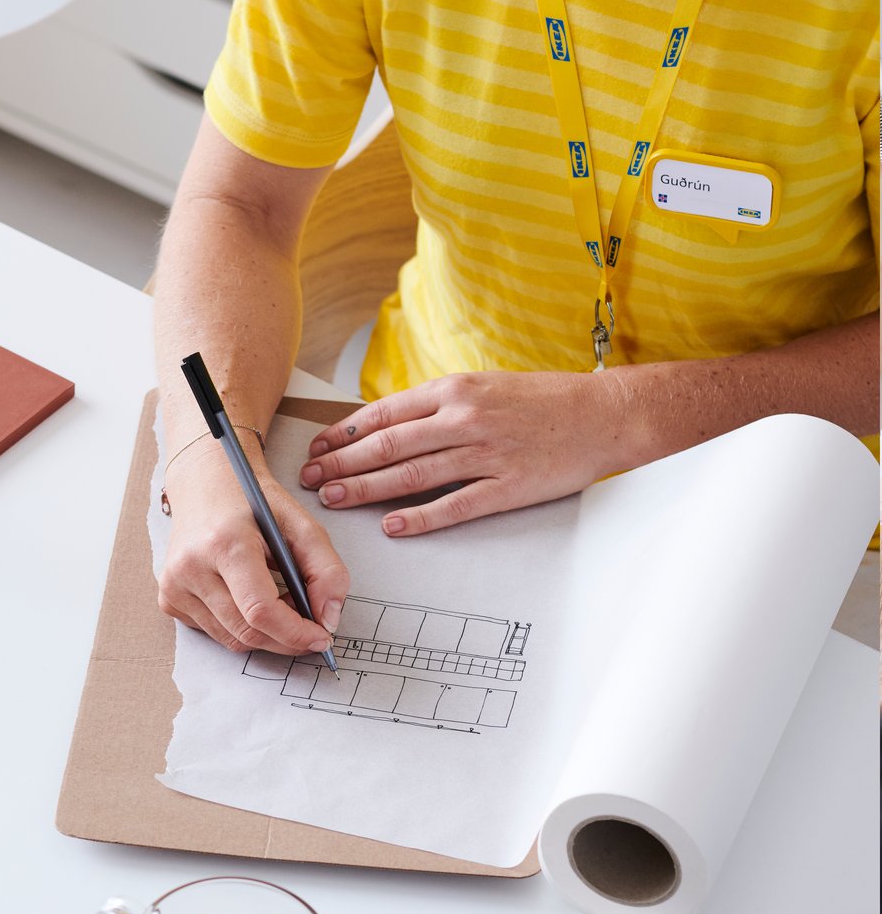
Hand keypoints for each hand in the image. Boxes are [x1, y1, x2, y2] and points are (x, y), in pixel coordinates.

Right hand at [159, 440, 349, 654]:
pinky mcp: (169, 599)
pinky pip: (215, 633)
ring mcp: (175, 586)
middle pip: (247, 631)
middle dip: (286, 639)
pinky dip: (241, 627)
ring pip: (232, 639)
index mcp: (224, 543)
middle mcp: (191, 567)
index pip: (260, 610)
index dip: (295, 633)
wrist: (205, 486)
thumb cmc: (253, 503)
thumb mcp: (301, 525)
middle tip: (310, 626)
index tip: (321, 637)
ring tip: (282, 606)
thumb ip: (326, 571)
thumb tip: (329, 620)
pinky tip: (250, 601)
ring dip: (266, 634)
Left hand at [299, 370, 629, 533]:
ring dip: (366, 489)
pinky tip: (392, 526)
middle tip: (310, 480)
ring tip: (333, 500)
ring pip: (411, 474)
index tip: (315, 449)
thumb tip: (384, 426)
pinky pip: (455, 505)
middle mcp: (464, 418)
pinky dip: (420, 517)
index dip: (343, 434)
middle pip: (387, 445)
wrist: (602, 413)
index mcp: (452, 390)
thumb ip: (435, 406)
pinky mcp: (508, 485)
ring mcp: (486, 453)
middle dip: (341, 464)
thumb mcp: (481, 386)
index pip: (383, 414)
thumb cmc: (538, 401)